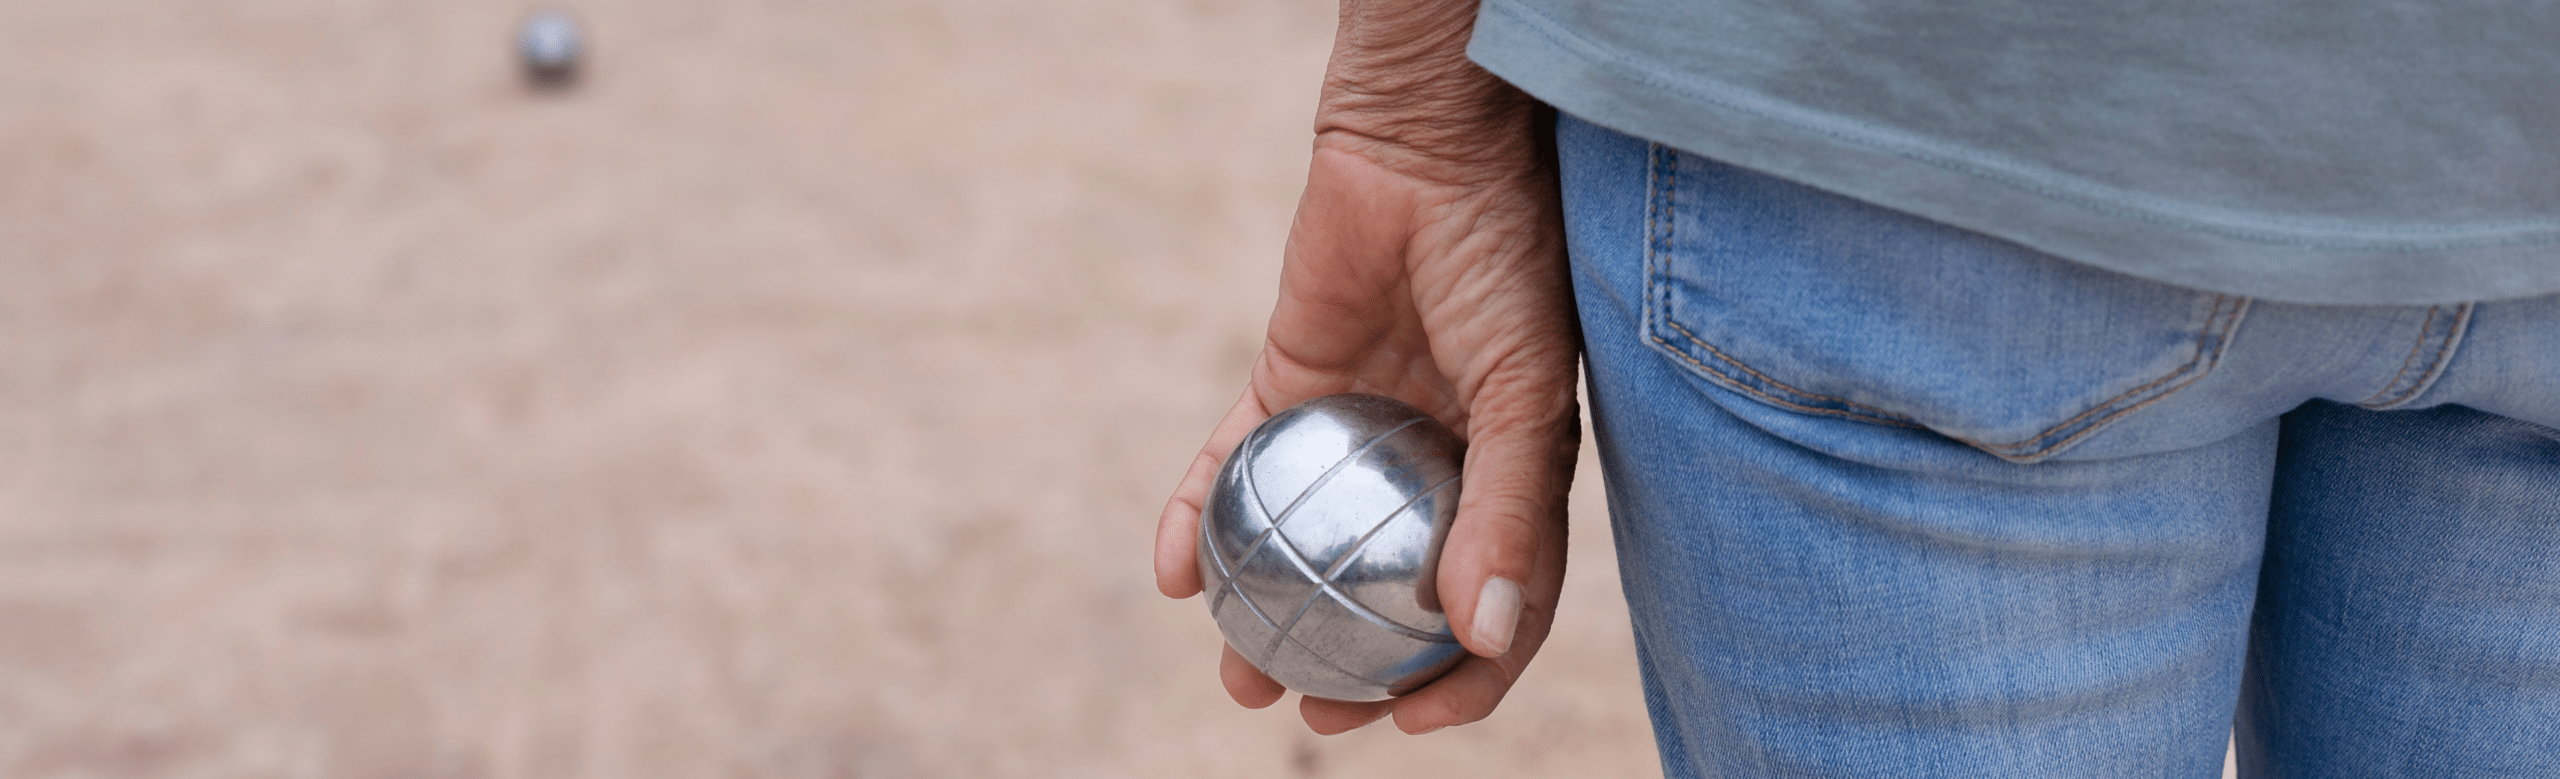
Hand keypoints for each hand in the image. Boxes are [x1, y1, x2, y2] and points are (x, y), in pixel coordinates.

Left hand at [1153, 0, 1580, 735]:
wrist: (1429, 146)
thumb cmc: (1506, 260)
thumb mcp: (1525, 391)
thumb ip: (1511, 511)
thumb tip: (1483, 638)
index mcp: (1510, 477)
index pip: (1493, 606)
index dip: (1460, 681)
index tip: (1407, 722)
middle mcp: (1433, 465)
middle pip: (1385, 593)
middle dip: (1350, 670)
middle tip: (1307, 713)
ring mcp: (1355, 428)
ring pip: (1302, 543)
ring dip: (1266, 614)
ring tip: (1233, 671)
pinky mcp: (1287, 381)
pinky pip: (1233, 463)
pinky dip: (1196, 516)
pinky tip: (1169, 572)